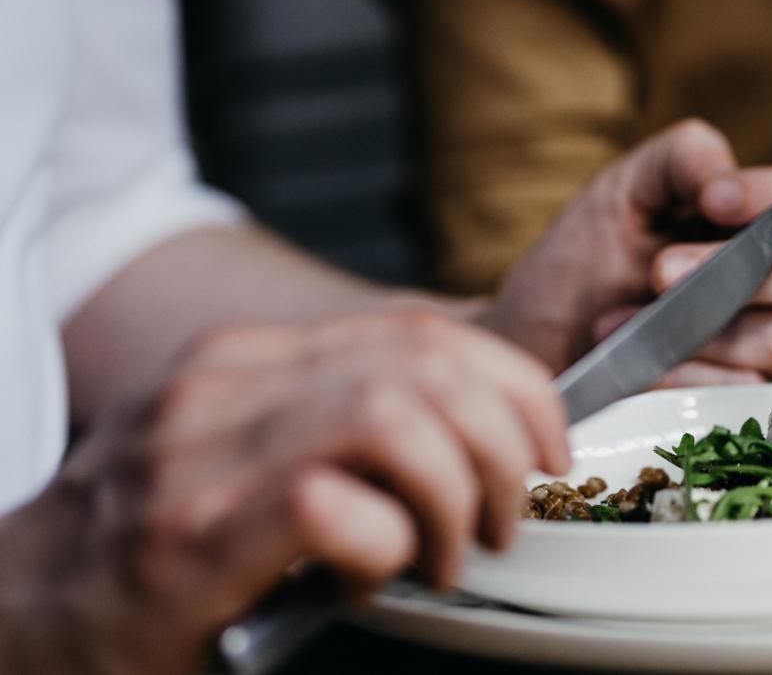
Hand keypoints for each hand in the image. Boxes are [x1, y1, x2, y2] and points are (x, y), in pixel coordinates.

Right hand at [0, 309, 568, 672]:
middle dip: (505, 445)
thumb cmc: (153, 547)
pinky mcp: (190, 536)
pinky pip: (334, 507)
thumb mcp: (249, 455)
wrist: (20, 613)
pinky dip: (387, 549)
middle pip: (428, 365)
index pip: (425, 330)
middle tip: (506, 521)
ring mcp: (201, 456)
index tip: (546, 454)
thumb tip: (487, 426)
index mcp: (251, 361)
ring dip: (456, 495)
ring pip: (394, 417)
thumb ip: (340, 424)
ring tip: (450, 558)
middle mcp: (225, 389)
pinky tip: (371, 584)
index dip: (517, 388)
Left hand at [477, 119, 771, 386]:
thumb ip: (680, 158)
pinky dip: (683, 372)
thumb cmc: (592, 257)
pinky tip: (632, 361)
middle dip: (737, 267)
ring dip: (703, 327)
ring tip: (621, 318)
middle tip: (658, 269)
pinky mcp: (750, 407)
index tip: (715, 200)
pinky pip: (743, 390)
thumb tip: (722, 172)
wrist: (537, 335)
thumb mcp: (627, 189)